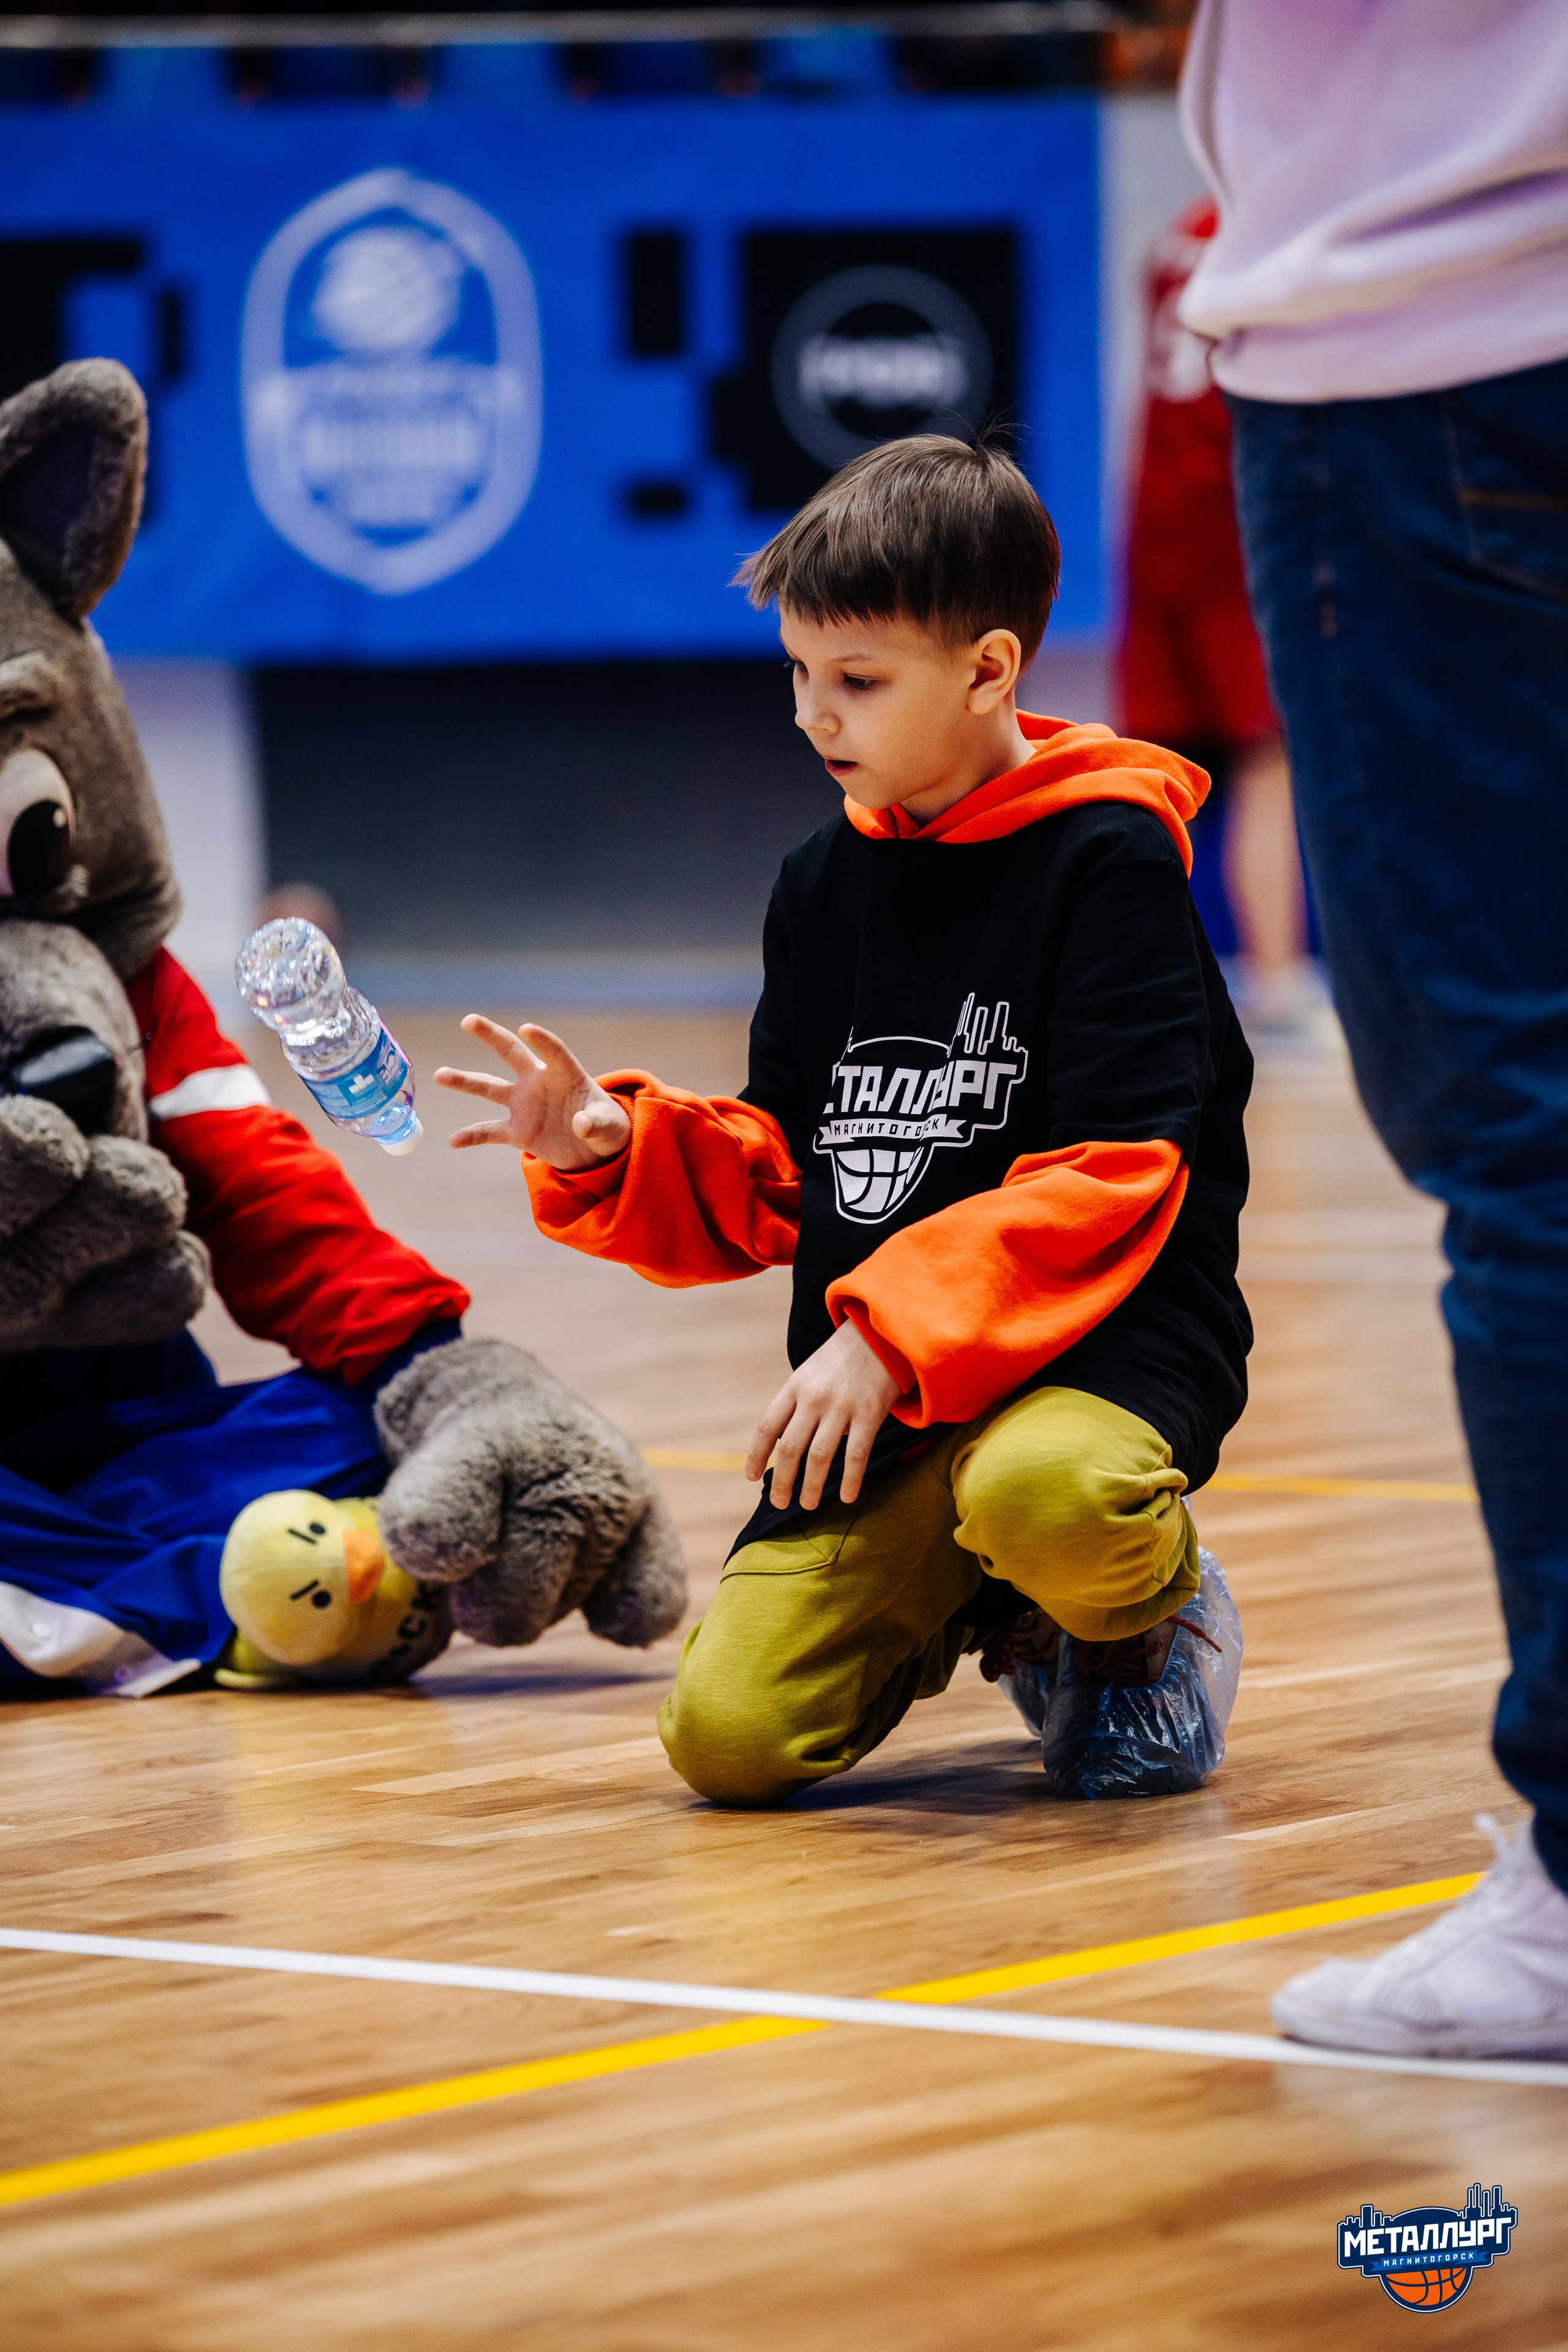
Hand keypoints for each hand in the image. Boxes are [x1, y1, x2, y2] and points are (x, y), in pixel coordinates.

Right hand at [434, 1017, 632, 1169]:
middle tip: (469, 1019)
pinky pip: (489, 1131)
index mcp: (566, 1075)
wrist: (594, 1151)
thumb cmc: (606, 1127)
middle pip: (511, 1052)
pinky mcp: (517, 1131)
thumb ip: (597, 1123)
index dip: (542, 1040)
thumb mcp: (610, 1126)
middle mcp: (538, 1083)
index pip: (554, 1052)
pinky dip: (472, 1136)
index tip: (526, 1028)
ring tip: (440, 1074)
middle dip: (490, 1035)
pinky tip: (454, 1141)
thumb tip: (582, 1124)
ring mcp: (524, 1105)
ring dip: (465, 1081)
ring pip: (489, 1087)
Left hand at [746, 1318, 901, 1511]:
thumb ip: (798, 1403)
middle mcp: (813, 1398)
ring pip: (820, 1456)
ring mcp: (842, 1406)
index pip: (767, 1427)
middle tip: (780, 1503)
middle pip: (790, 1448)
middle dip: (782, 1481)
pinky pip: (856, 1455)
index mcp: (794, 1386)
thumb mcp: (811, 1371)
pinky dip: (850, 1480)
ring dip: (812, 1486)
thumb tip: (787, 1443)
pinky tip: (847, 1497)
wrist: (881, 1331)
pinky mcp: (870, 1413)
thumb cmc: (843, 1356)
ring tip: (808, 1504)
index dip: (756, 1456)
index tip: (752, 1477)